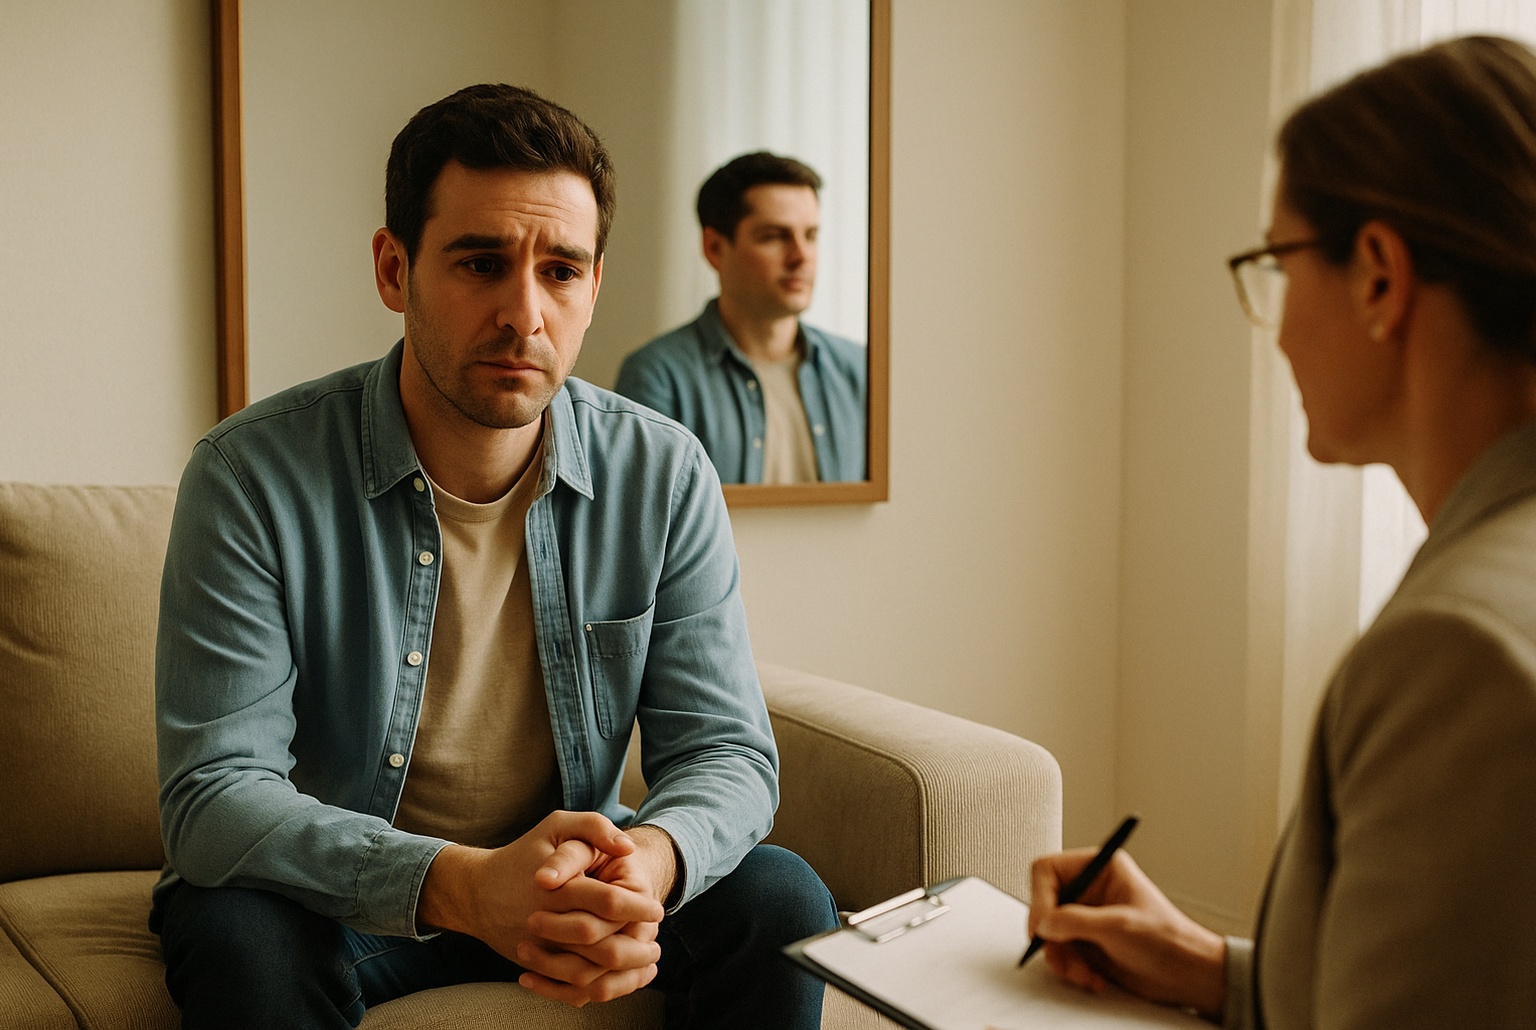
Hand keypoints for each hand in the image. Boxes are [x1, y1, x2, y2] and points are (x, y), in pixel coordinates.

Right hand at [417, 811, 665, 1005]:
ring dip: (624, 975)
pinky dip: (598, 989)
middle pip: (603, 948)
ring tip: (646, 964)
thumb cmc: (524, 855)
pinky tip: (620, 979)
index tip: (657, 908)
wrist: (478, 892)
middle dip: (637, 949)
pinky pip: (570, 989)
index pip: (609, 903)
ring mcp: (540, 951)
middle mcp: (548, 924)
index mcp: (559, 889)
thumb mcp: (556, 825)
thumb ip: (594, 827)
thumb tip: (627, 846)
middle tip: (656, 944)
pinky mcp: (535, 968)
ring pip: (589, 976)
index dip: (639, 907)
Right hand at [1028, 848, 1226, 1019]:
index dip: (1039, 898)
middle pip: (1044, 904)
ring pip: (1049, 933)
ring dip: (1062, 958)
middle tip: (1058, 952)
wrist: (1186, 974)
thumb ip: (1075, 921)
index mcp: (1100, 868)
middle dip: (1052, 936)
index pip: (1048, 871)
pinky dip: (1070, 968)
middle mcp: (1089, 889)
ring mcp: (1086, 917)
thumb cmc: (1168, 939)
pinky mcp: (1086, 942)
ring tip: (1083, 971)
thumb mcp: (1119, 926)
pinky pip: (1059, 953)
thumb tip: (1044, 922)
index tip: (1044, 925)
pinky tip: (1091, 976)